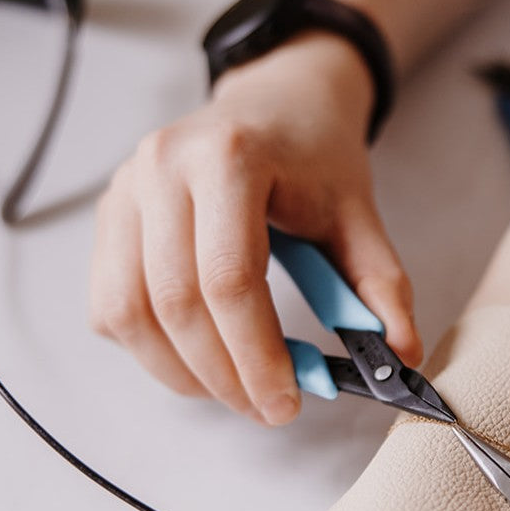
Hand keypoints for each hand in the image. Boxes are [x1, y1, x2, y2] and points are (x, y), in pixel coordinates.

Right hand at [89, 35, 420, 426]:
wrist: (276, 102)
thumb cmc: (315, 157)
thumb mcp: (359, 216)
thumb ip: (381, 285)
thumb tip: (399, 353)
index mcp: (230, 158)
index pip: (229, 279)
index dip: (256, 356)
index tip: (285, 403)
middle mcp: (163, 168)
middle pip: (175, 304)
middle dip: (223, 376)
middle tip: (267, 409)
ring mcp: (125, 190)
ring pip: (128, 312)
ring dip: (182, 372)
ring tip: (234, 390)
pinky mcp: (110, 217)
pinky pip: (109, 305)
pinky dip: (150, 348)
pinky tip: (198, 357)